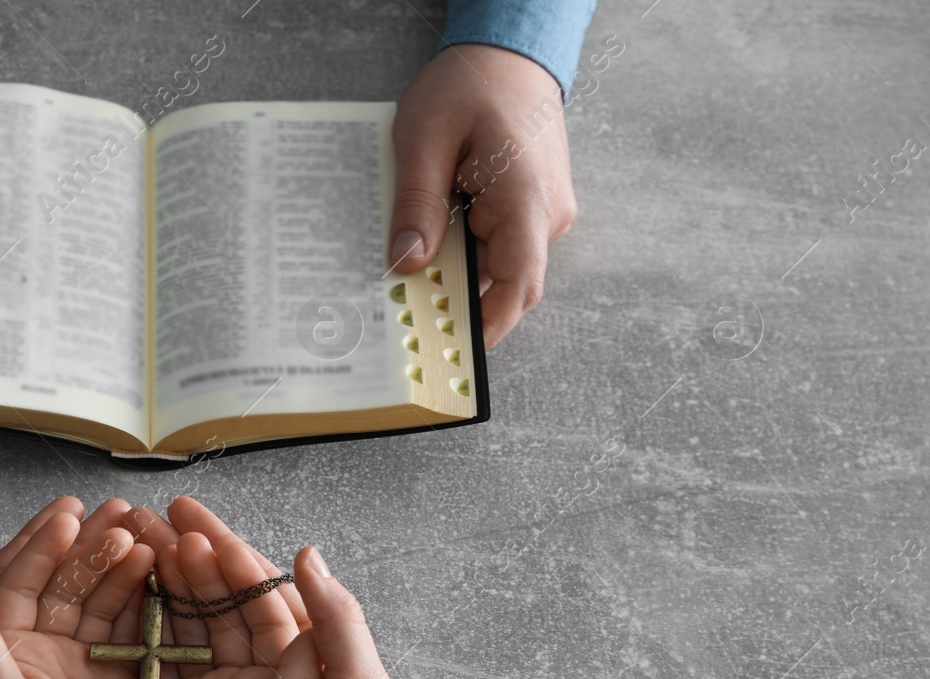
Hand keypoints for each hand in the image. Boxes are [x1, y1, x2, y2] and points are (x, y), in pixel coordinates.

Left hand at [0, 508, 152, 678]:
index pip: (14, 582)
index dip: (41, 545)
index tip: (71, 513)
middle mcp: (26, 659)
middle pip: (61, 587)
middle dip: (91, 547)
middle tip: (124, 513)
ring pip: (98, 609)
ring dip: (122, 572)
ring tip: (150, 538)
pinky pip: (129, 644)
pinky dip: (147, 611)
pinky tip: (168, 582)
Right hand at [131, 498, 479, 678]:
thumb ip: (334, 626)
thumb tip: (308, 556)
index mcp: (301, 662)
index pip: (257, 590)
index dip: (223, 547)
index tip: (187, 513)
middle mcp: (257, 676)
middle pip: (215, 601)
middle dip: (182, 555)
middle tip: (144, 518)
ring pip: (182, 626)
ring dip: (156, 584)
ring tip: (125, 546)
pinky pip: (154, 666)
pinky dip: (134, 631)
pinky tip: (110, 600)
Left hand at [388, 44, 577, 348]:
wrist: (508, 50)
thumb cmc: (470, 83)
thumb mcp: (425, 139)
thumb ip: (417, 204)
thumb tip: (406, 263)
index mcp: (527, 198)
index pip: (519, 285)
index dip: (489, 326)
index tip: (454, 354)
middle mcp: (547, 213)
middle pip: (504, 281)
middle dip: (459, 301)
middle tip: (405, 317)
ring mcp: (542, 210)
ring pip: (499, 263)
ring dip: (458, 273)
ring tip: (408, 277)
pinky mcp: (528, 205)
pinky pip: (498, 242)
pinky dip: (465, 250)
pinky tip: (427, 244)